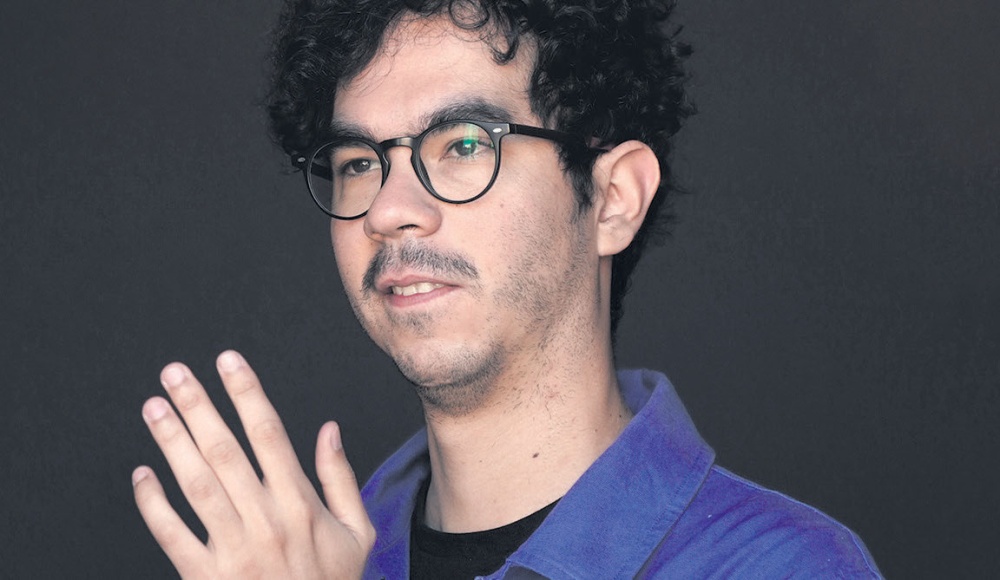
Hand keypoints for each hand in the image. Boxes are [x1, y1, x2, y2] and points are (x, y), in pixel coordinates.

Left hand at [132, 350, 374, 578]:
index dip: (247, 393)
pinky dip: (153, 505)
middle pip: (225, 451)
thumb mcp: (358, 532)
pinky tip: (141, 474)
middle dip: (198, 407)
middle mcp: (265, 520)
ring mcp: (233, 550)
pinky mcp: (206, 577)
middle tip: (174, 373)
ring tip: (154, 408)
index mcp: (300, 504)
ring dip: (172, 443)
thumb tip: (329, 428)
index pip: (269, 434)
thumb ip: (341, 478)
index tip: (228, 361)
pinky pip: (172, 536)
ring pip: (196, 486)